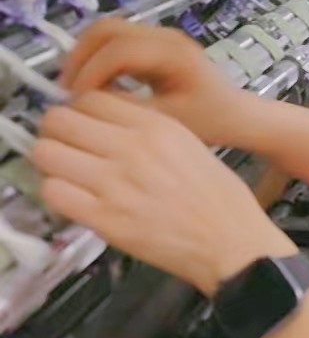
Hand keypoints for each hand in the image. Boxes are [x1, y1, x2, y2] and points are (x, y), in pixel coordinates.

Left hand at [32, 92, 297, 295]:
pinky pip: (53, 193)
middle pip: (62, 120)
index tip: (82, 120)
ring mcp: (116, 184)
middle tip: (66, 142)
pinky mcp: (104, 220)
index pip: (92, 98)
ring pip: (48, 154)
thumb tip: (108, 122)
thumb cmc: (218, 195)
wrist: (230, 239)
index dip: (81, 108)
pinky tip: (72, 195)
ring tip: (66, 169)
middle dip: (57, 129)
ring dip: (51, 159)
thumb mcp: (189, 142)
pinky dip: (55, 191)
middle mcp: (133, 148)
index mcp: (157, 126)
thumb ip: (148, 128)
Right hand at [60, 19, 251, 146]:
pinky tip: (93, 87)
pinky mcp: (155, 45)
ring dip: (86, 55)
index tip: (74, 100)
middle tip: (65, 90)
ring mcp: (161, 37)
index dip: (90, 72)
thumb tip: (87, 102)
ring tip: (75, 89)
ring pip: (109, 32)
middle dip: (80, 56)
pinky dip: (98, 58)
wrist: (237, 114)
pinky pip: (117, 42)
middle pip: (107, 29)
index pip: (119, 50)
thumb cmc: (210, 120)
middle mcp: (166, 36)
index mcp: (173, 53)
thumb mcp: (168, 122)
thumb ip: (128, 109)